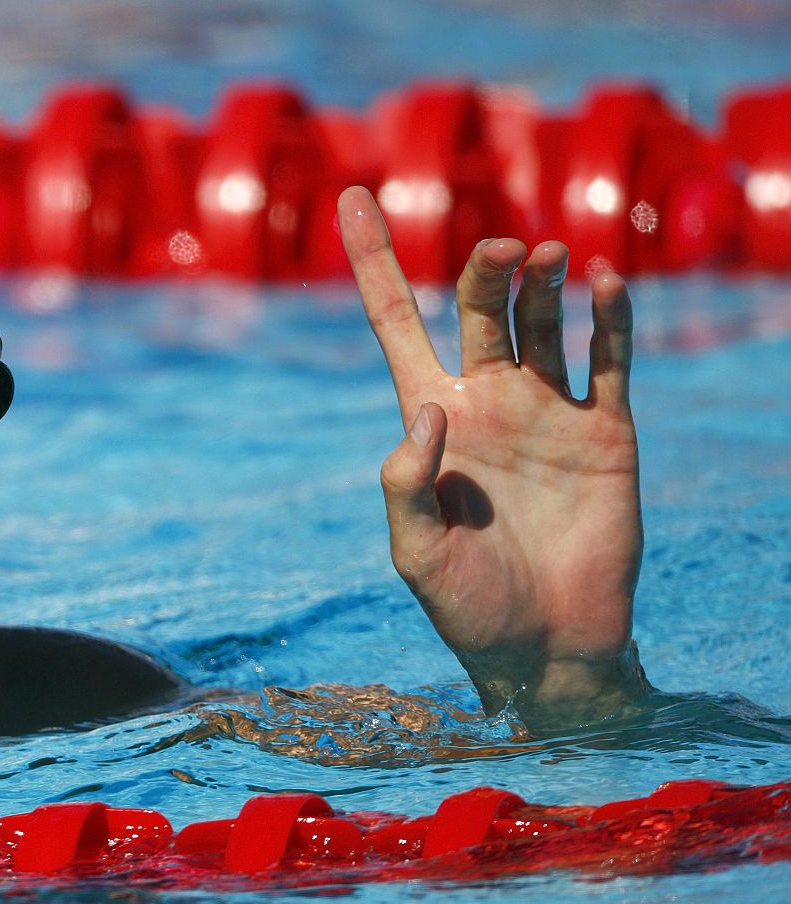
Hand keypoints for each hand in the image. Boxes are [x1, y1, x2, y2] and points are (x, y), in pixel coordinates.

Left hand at [337, 186, 650, 727]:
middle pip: (476, 310)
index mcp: (430, 419)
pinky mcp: (606, 430)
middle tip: (501, 254)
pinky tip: (604, 283)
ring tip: (543, 258)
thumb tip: (429, 411)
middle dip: (484, 273)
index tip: (352, 195)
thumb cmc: (468, 605)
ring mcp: (548, 411)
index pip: (395, 321)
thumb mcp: (414, 551)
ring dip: (542, 284)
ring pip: (543, 322)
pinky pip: (610, 360)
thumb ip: (405, 483)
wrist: (547, 647)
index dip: (374, 261)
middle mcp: (487, 400)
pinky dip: (610, 318)